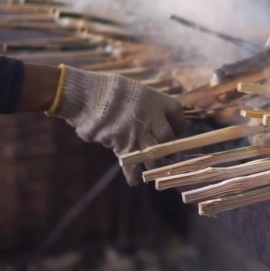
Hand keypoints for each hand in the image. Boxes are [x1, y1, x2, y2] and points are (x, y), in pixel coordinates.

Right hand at [47, 65, 183, 184]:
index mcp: (158, 102)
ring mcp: (138, 134)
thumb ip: (151, 105)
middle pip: (169, 139)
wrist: (89, 96)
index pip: (179, 117)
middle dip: (170, 148)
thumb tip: (162, 120)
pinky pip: (131, 165)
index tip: (177, 130)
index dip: (179, 126)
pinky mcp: (123, 146)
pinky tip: (135, 181)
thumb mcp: (138, 90)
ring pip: (154, 156)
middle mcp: (152, 119)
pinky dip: (133, 175)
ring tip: (156, 169)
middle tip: (170, 154)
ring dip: (156, 165)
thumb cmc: (113, 90)